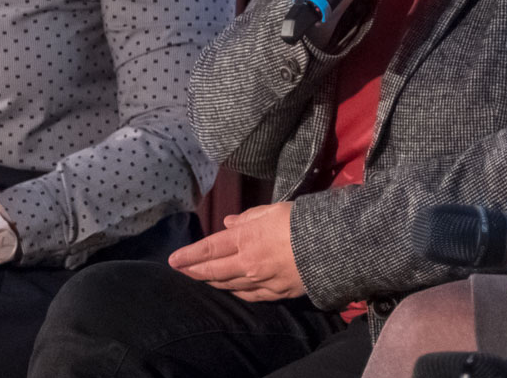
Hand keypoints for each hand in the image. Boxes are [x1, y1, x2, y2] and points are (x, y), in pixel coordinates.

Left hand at [168, 202, 304, 301]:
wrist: (333, 247)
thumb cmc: (302, 221)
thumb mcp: (273, 210)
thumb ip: (248, 217)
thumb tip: (228, 223)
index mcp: (246, 238)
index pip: (209, 248)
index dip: (189, 255)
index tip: (173, 259)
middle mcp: (248, 264)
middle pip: (213, 270)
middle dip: (193, 271)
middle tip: (180, 271)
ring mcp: (261, 281)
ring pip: (228, 285)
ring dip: (211, 281)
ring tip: (200, 278)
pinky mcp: (276, 293)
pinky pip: (249, 296)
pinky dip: (235, 292)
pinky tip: (230, 289)